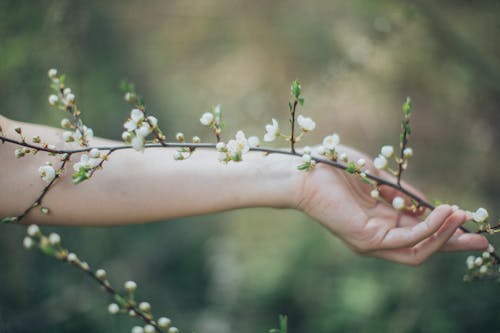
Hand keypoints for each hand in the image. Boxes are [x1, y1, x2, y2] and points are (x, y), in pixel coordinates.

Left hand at [296, 146, 488, 264]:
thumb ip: (401, 193)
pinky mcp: (367, 239)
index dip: (442, 228)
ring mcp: (371, 242)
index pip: (415, 232)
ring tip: (463, 217)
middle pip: (421, 248)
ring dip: (444, 234)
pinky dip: (429, 228)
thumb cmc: (335, 169)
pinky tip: (444, 214)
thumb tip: (427, 201)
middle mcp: (375, 237)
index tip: (466, 219)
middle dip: (451, 243)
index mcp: (377, 222)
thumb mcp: (377, 179)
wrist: (305, 170)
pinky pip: (407, 238)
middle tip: (480, 237)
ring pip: (418, 249)